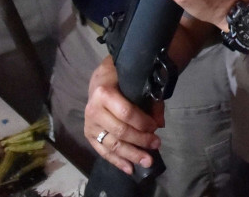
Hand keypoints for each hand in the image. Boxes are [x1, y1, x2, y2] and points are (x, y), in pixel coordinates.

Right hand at [84, 56, 162, 175]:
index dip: (142, 123)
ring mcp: (90, 124)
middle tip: (157, 144)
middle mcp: (94, 110)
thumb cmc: (120, 79)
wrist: (99, 80)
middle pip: (120, 131)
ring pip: (112, 145)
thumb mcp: (135, 82)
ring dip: (131, 155)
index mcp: (104, 93)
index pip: (126, 113)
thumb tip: (160, 123)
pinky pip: (103, 152)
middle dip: (140, 140)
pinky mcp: (88, 135)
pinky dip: (117, 161)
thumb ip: (150, 101)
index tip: (155, 127)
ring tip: (147, 161)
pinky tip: (130, 169)